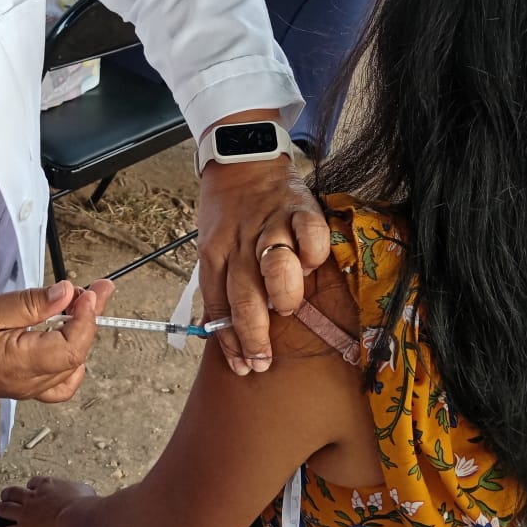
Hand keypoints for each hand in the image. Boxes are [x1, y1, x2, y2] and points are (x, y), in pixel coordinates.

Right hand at [0, 280, 112, 401]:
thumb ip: (32, 303)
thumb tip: (66, 294)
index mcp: (22, 364)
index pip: (74, 346)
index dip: (88, 317)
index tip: (90, 292)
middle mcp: (29, 382)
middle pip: (78, 355)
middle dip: (89, 319)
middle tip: (90, 290)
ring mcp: (27, 388)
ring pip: (73, 367)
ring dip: (81, 335)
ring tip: (77, 308)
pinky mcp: (23, 385)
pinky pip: (59, 382)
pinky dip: (70, 359)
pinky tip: (64, 337)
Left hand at [0, 477, 97, 526]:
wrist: (77, 519)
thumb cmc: (85, 505)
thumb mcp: (84, 490)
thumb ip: (78, 490)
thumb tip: (82, 493)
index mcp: (47, 486)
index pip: (34, 483)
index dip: (31, 486)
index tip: (30, 488)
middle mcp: (33, 497)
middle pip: (15, 493)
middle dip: (8, 494)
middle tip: (4, 495)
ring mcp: (25, 514)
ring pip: (6, 508)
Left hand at [197, 146, 329, 375]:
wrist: (241, 158)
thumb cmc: (229, 213)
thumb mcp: (213, 246)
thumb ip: (220, 286)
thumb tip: (221, 333)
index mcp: (215, 254)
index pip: (219, 304)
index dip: (230, 340)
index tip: (242, 367)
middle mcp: (241, 242)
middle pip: (244, 294)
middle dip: (253, 334)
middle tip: (262, 361)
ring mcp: (271, 224)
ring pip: (275, 265)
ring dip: (282, 292)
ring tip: (286, 308)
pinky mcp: (300, 207)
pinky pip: (310, 233)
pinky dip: (313, 252)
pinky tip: (312, 266)